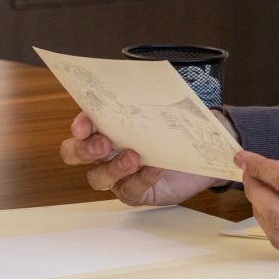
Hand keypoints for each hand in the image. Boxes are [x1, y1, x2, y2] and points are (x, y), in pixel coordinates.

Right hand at [60, 112, 223, 204]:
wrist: (203, 155)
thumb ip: (157, 100)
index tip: (86, 125)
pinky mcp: (136, 193)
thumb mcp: (168, 111)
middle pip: (75, 154)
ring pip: (97, 177)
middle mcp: (105, 153)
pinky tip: (156, 168)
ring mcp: (117, 176)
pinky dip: (142, 178)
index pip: (82, 126)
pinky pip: (131, 190)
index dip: (80, 126)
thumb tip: (157, 85)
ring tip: (133, 157)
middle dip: (84, 149)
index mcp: (107, 128)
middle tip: (102, 144)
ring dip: (113, 168)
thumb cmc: (177, 129)